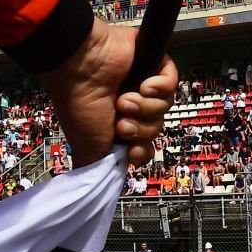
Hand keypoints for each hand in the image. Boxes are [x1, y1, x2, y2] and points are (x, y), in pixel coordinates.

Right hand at [37, 18, 177, 168]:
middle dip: (141, 129)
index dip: (142, 152)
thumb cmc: (79, 106)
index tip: (132, 151)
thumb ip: (99, 170)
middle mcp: (132, 107)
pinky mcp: (153, 64)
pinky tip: (143, 85)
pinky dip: (160, 87)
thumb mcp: (88, 149)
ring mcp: (143, 85)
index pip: (145, 146)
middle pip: (156, 129)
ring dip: (145, 107)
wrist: (79, 69)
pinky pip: (172, 82)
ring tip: (124, 100)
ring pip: (164, 108)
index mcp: (118, 125)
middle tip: (122, 122)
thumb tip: (103, 186)